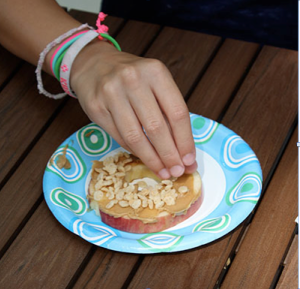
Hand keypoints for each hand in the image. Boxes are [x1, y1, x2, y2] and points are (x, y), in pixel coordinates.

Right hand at [70, 41, 196, 178]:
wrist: (96, 64)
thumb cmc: (133, 78)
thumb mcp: (156, 84)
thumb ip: (169, 113)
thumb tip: (184, 152)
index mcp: (155, 72)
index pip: (177, 112)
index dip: (185, 140)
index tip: (189, 160)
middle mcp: (133, 80)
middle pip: (156, 127)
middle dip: (170, 155)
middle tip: (177, 172)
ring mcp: (111, 93)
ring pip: (136, 136)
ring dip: (152, 159)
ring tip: (163, 172)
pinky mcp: (95, 107)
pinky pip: (119, 137)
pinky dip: (135, 151)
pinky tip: (144, 158)